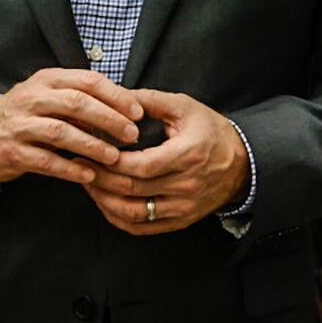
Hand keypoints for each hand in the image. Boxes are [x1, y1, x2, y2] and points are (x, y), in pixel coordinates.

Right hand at [0, 68, 143, 185]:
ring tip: (115, 157)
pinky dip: (70, 169)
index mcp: (47, 79)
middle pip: (76, 103)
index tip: (138, 112)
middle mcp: (32, 98)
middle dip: (109, 119)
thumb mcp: (49, 96)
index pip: (87, 80)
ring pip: (61, 131)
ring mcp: (19, 125)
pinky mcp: (12, 152)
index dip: (116, 96)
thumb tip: (126, 106)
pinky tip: (90, 175)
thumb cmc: (27, 115)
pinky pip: (45, 161)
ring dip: (92, 145)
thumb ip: (80, 98)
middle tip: (133, 134)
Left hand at [84, 89, 248, 235]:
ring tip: (88, 183)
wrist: (243, 163)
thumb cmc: (212, 131)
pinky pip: (142, 228)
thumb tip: (117, 95)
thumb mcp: (186, 108)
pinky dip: (118, 218)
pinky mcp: (180, 221)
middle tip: (78, 165)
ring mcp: (184, 207)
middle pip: (132, 190)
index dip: (110, 162)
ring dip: (104, 201)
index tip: (88, 151)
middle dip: (99, 179)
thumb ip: (150, 100)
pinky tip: (105, 202)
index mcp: (189, 154)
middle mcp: (187, 184)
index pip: (141, 166)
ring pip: (133, 213)